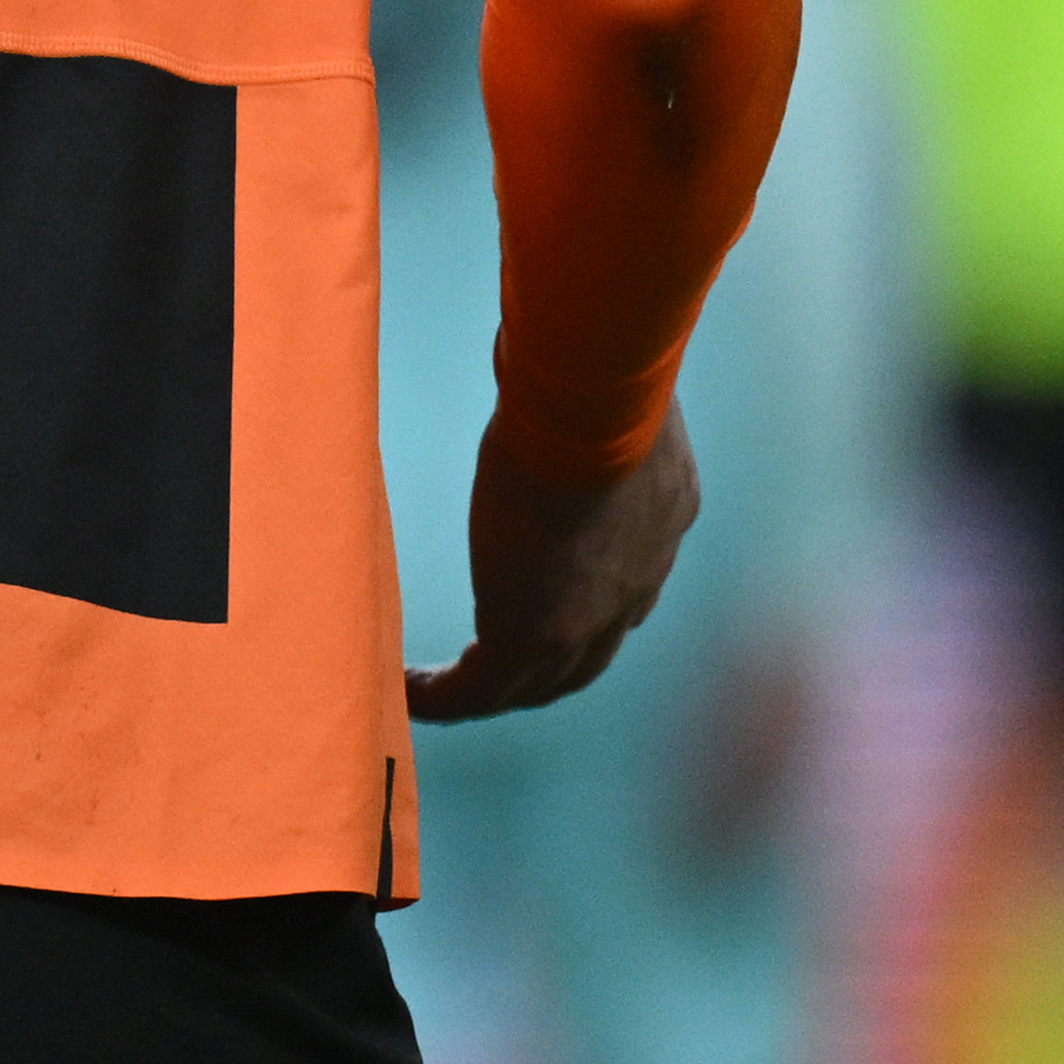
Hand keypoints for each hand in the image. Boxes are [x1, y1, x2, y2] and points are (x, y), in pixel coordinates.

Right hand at [407, 406, 700, 723]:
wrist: (596, 409)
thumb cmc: (594, 378)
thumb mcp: (598, 400)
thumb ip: (575, 404)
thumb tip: (540, 365)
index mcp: (654, 529)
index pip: (618, 593)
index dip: (577, 613)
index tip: (530, 608)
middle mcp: (634, 587)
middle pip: (585, 658)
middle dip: (537, 676)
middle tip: (484, 677)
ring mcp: (591, 618)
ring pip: (540, 683)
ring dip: (491, 693)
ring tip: (438, 694)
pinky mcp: (535, 631)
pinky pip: (485, 688)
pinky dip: (448, 698)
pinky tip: (409, 693)